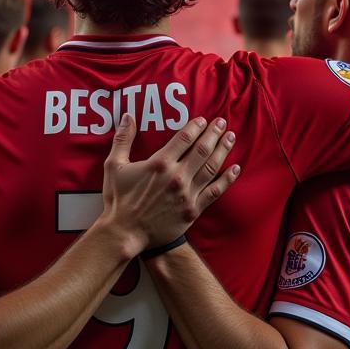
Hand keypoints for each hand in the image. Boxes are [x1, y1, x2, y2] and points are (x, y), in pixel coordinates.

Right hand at [101, 114, 238, 254]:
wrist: (125, 232)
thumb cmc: (118, 199)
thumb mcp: (114, 165)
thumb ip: (122, 139)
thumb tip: (127, 116)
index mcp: (159, 163)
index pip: (184, 138)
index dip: (196, 126)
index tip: (204, 120)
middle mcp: (177, 176)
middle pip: (202, 149)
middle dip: (214, 134)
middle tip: (222, 122)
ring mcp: (187, 194)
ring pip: (211, 167)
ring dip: (223, 150)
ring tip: (230, 137)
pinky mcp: (192, 210)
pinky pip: (214, 192)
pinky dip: (226, 180)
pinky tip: (235, 169)